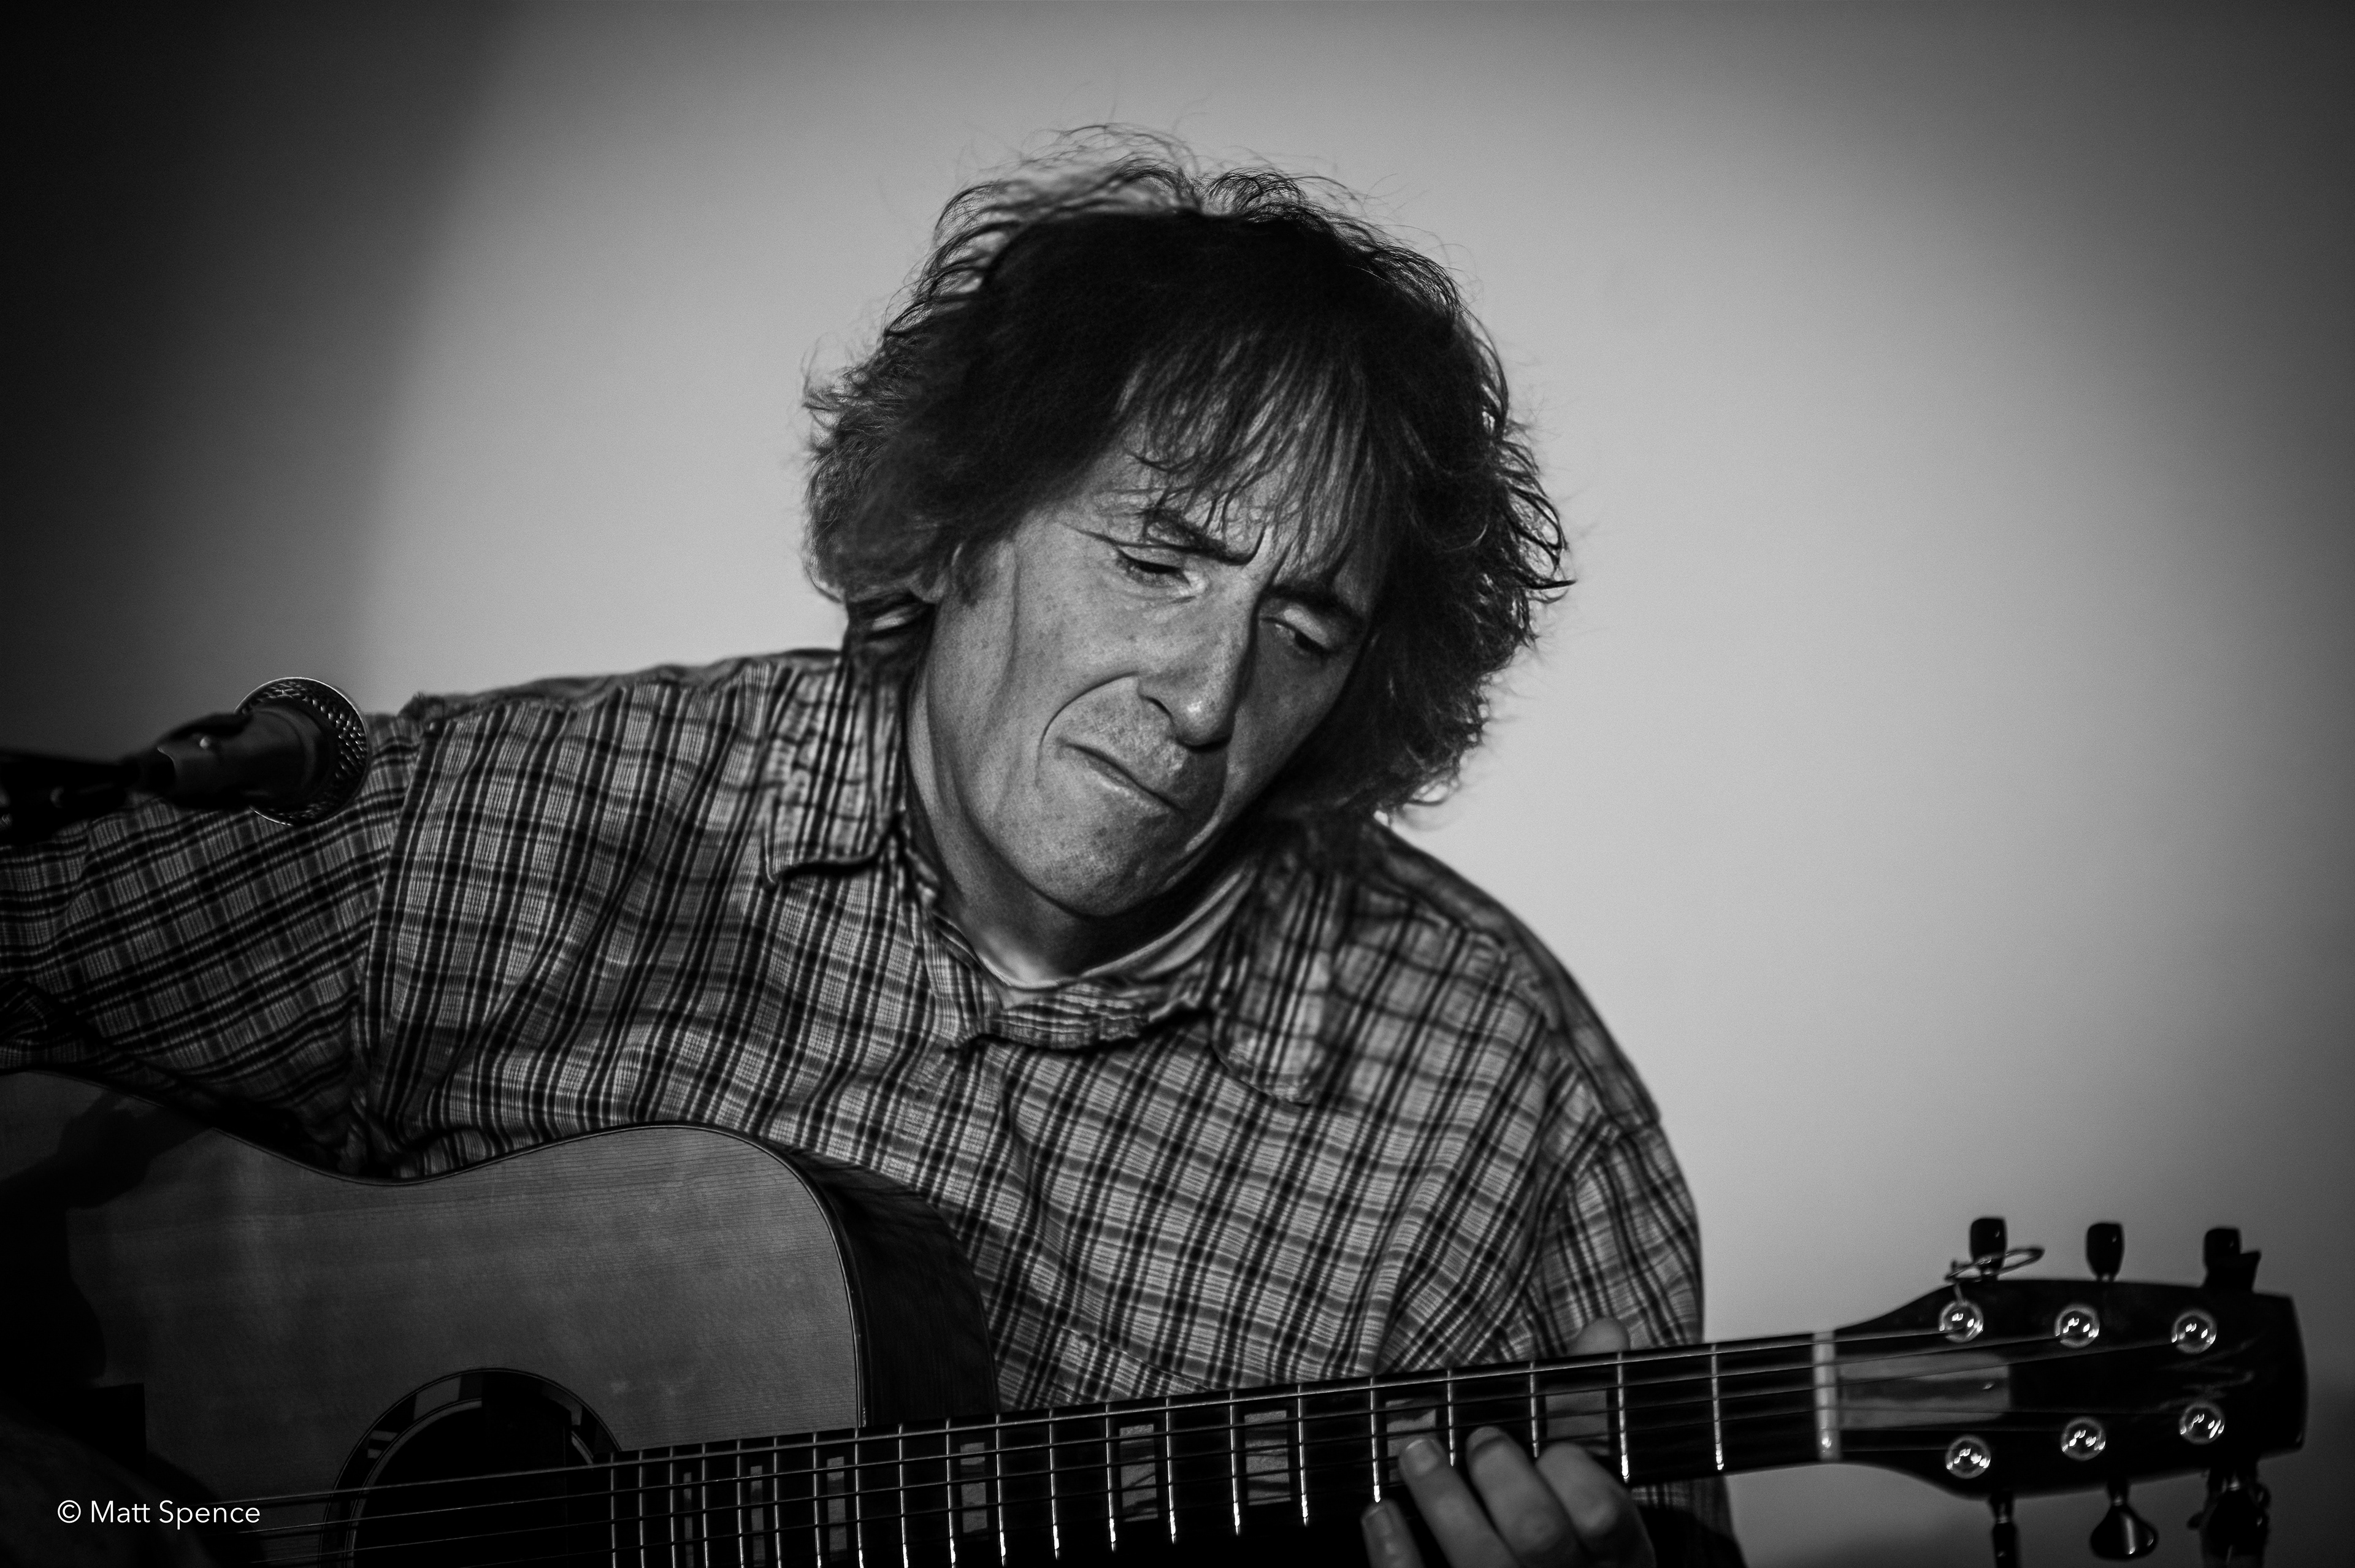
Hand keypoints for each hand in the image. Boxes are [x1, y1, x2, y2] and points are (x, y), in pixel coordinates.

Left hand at [1359, 1319, 1654, 1567]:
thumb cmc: (1574, 1532)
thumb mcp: (1599, 1484)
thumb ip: (1594, 1404)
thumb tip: (1604, 1329)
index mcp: (1614, 1553)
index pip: (1602, 1513)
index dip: (1573, 1471)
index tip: (1549, 1442)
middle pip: (1538, 1534)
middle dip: (1502, 1473)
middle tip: (1481, 1439)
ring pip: (1479, 1561)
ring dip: (1442, 1497)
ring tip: (1415, 1452)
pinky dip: (1394, 1550)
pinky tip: (1380, 1513)